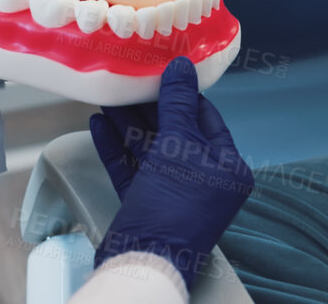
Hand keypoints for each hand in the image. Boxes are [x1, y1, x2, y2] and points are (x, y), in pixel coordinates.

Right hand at [88, 57, 254, 286]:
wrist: (144, 261)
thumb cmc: (173, 205)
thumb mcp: (179, 147)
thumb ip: (178, 105)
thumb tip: (181, 67)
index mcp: (228, 167)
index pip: (207, 118)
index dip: (184, 93)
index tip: (164, 69)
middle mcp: (205, 179)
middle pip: (175, 132)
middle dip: (150, 106)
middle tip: (130, 79)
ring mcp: (174, 193)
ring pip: (149, 149)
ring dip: (128, 122)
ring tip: (108, 96)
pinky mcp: (146, 204)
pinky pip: (131, 168)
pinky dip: (115, 147)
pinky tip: (99, 124)